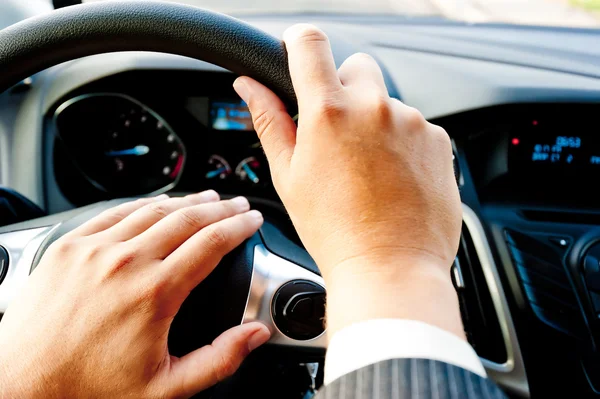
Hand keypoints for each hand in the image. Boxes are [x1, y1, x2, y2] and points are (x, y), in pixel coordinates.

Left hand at [0, 192, 269, 397]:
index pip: (212, 242)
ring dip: (186, 201)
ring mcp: (94, 250)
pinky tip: (157, 204)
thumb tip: (256, 334)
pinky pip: (115, 212)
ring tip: (206, 199)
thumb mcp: (167, 388)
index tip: (252, 219)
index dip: (239, 226)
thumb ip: (220, 359)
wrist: (23, 386)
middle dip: (221, 209)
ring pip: (153, 209)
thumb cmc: (90, 387)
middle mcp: (126, 262)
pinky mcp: (70, 247)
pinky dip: (144, 204)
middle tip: (237, 205)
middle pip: (187, 218)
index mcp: (155, 292)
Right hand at [234, 25, 462, 337]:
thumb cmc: (335, 231)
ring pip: (387, 102)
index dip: (300, 42)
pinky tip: (393, 177)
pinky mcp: (439, 140)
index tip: (299, 53)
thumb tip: (249, 87)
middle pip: (356, 67)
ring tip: (368, 169)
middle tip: (335, 134)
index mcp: (329, 112)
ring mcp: (413, 122)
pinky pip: (415, 125)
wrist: (390, 269)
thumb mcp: (289, 175)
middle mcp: (374, 108)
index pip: (310, 43)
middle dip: (343, 90)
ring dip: (375, 122)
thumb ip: (269, 120)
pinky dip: (403, 141)